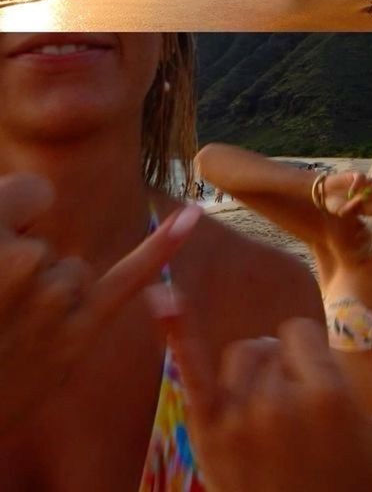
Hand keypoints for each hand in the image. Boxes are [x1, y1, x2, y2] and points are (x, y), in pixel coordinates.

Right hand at [0, 173, 199, 434]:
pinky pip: (128, 280)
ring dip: (49, 300)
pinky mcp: (78, 332)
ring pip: (73, 272)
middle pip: (51, 242)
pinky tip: (191, 216)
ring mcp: (52, 298)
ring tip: (7, 338)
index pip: (34, 193)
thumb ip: (4, 216)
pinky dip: (160, 249)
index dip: (19, 217)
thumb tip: (41, 197)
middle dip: (26, 271)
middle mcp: (21, 262)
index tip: (2, 246)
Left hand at [149, 302, 371, 491]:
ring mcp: (239, 419)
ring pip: (235, 360)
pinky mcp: (207, 437)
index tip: (321, 396)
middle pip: (269, 345)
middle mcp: (280, 400)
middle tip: (299, 419)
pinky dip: (175, 330)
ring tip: (270, 422)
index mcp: (330, 393)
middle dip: (283, 370)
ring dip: (248, 379)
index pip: (302, 334)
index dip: (311, 361)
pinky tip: (162, 293)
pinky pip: (189, 370)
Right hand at [323, 170, 371, 221]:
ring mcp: (367, 184)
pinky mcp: (358, 175)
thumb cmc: (337, 205)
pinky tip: (350, 190)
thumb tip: (360, 198)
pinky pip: (363, 178)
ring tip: (361, 194)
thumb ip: (354, 208)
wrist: (324, 193)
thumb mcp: (346, 212)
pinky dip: (357, 185)